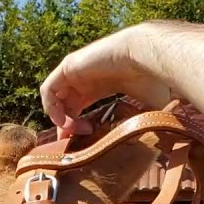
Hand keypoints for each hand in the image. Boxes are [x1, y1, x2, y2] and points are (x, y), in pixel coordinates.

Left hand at [40, 24, 173, 137]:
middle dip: (67, 127)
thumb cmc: (154, 79)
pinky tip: (65, 121)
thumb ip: (144, 124)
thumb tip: (155, 147)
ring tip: (75, 131)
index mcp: (101, 84)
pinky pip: (48, 90)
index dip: (77, 126)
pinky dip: (52, 107)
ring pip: (55, 99)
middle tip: (75, 143)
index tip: (83, 144)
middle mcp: (86, 77)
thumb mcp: (150, 108)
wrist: (148, 57)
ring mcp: (76, 71)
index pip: (80, 106)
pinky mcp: (68, 66)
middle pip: (65, 105)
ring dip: (61, 119)